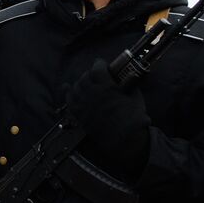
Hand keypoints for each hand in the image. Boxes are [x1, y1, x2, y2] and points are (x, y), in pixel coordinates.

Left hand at [64, 60, 149, 176]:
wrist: (123, 138)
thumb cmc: (132, 118)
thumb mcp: (135, 97)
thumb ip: (129, 86)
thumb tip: (128, 79)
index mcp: (106, 86)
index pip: (97, 68)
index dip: (100, 64)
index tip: (102, 64)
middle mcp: (91, 93)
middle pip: (85, 76)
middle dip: (91, 73)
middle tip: (96, 75)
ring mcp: (83, 104)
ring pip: (76, 86)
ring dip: (81, 82)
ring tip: (87, 83)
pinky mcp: (78, 114)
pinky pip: (69, 99)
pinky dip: (68, 92)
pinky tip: (68, 89)